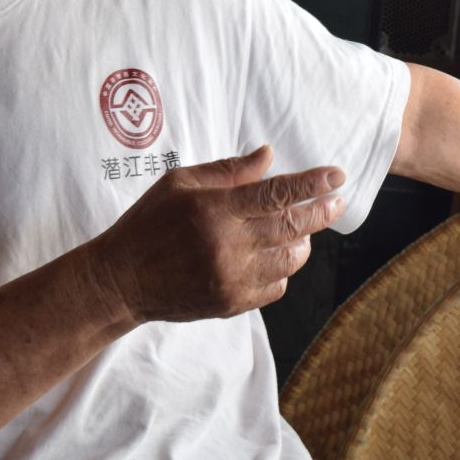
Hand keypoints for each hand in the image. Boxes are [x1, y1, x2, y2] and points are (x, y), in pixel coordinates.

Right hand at [81, 145, 346, 324]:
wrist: (122, 279)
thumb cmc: (148, 222)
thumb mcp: (180, 183)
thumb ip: (229, 171)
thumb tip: (268, 157)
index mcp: (215, 210)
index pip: (277, 193)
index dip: (312, 183)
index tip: (336, 176)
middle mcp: (227, 245)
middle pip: (293, 225)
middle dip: (323, 210)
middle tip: (338, 200)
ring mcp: (231, 278)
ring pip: (290, 259)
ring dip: (302, 241)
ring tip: (299, 229)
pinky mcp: (231, 303)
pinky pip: (276, 287)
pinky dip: (282, 271)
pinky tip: (273, 257)